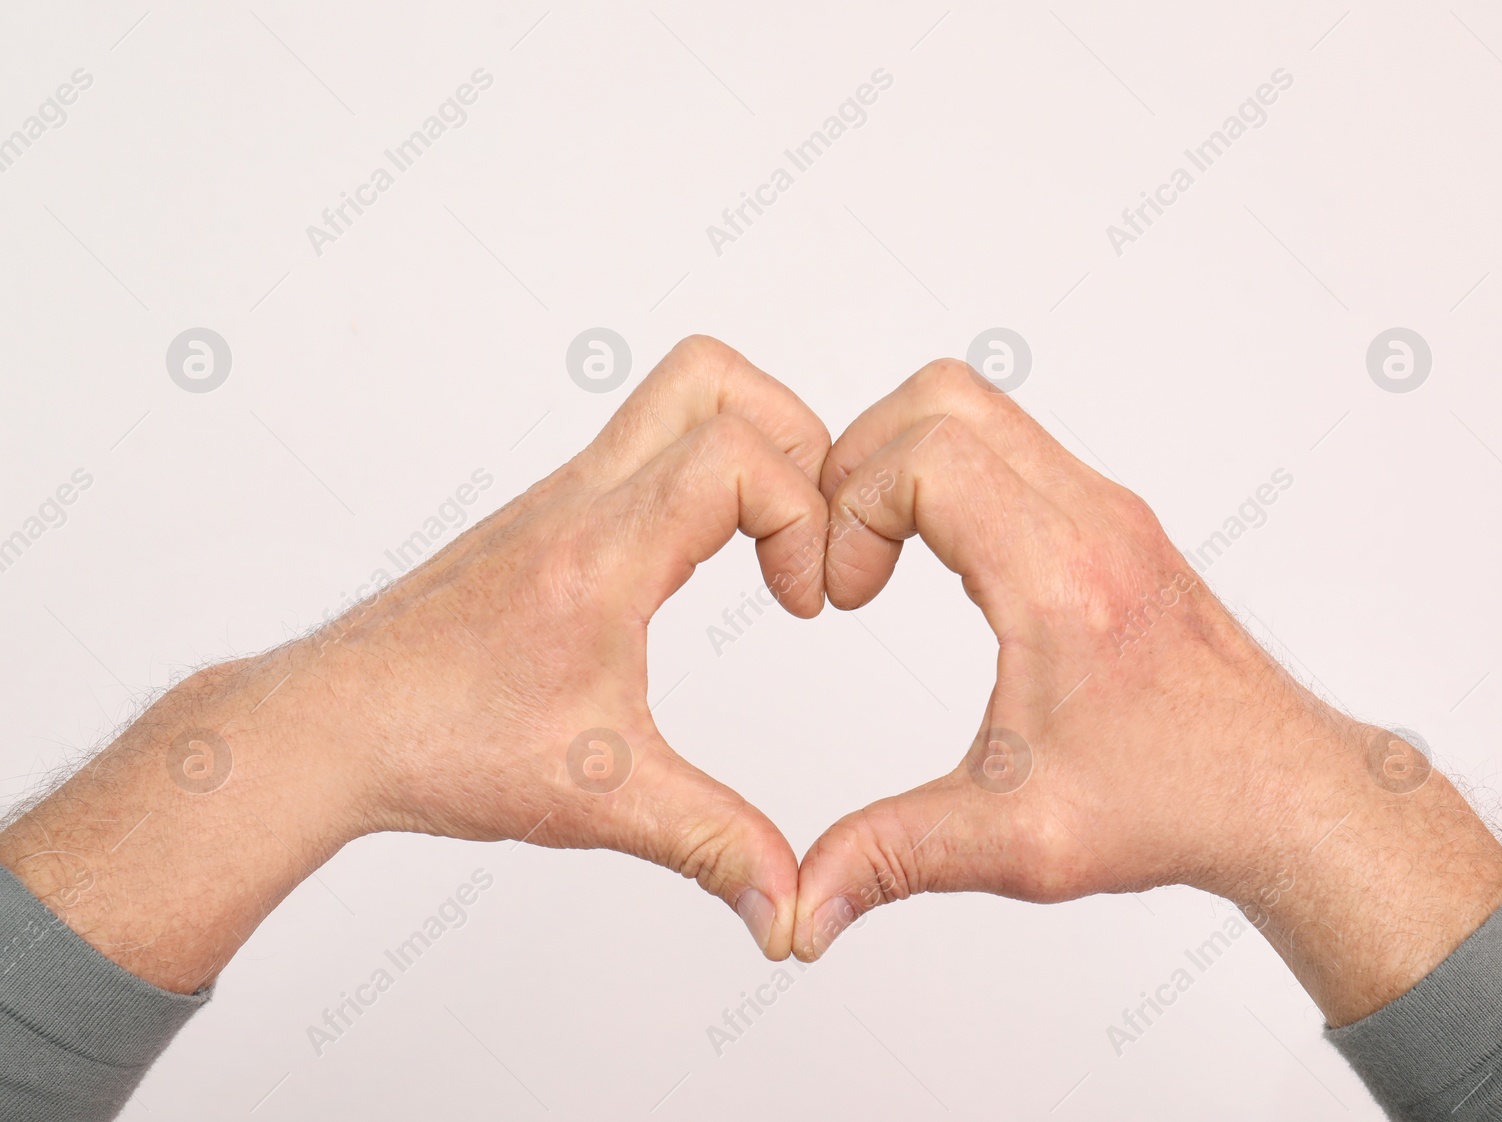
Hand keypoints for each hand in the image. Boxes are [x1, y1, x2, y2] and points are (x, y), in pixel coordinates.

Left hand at [0, 335, 830, 988]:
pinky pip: (640, 449)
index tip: (803, 602)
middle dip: (794, 434)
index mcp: (602, 552)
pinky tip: (697, 567)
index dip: (805, 515)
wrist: (328, 728)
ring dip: (746, 448)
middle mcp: (580, 501)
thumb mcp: (601, 800)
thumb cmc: (437, 744)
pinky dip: (697, 480)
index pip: (738, 453)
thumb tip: (788, 910)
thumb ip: (713, 847)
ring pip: (671, 397)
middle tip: (808, 524)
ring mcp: (558, 500)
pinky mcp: (546, 518)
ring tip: (765, 546)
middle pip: (709, 376)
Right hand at [791, 360, 1501, 1025]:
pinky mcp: (1112, 518)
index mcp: (1062, 580)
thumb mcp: (1018, 841)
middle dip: (860, 460)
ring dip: (903, 460)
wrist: (1284, 793)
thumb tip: (801, 909)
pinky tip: (938, 562)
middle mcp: (1092, 519)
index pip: (928, 455)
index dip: (851, 508)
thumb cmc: (1176, 804)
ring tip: (879, 555)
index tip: (841, 595)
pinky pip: (1009, 444)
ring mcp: (1108, 508)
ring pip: (978, 406)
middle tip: (841, 552)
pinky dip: (948, 474)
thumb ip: (893, 859)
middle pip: (943, 396)